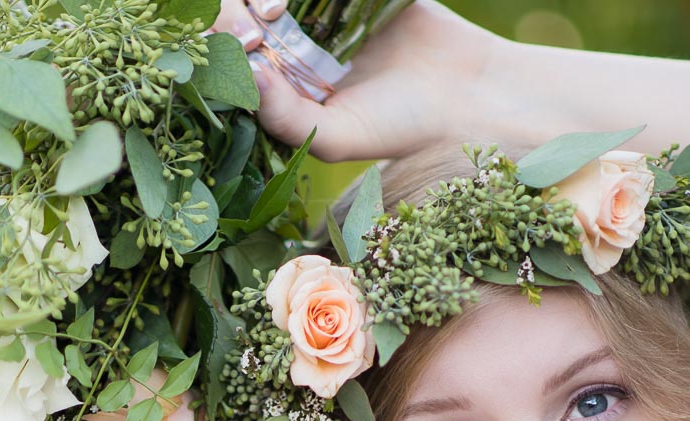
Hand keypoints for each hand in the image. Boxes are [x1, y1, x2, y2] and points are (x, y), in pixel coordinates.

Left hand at [210, 0, 501, 161]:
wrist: (468, 95)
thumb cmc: (398, 128)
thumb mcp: (335, 137)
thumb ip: (285, 117)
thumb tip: (247, 76)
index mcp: (279, 78)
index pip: (230, 51)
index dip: (221, 40)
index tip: (246, 44)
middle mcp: (293, 40)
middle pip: (242, 9)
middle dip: (235, 10)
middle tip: (263, 23)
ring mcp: (322, 8)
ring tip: (278, 8)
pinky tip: (303, 1)